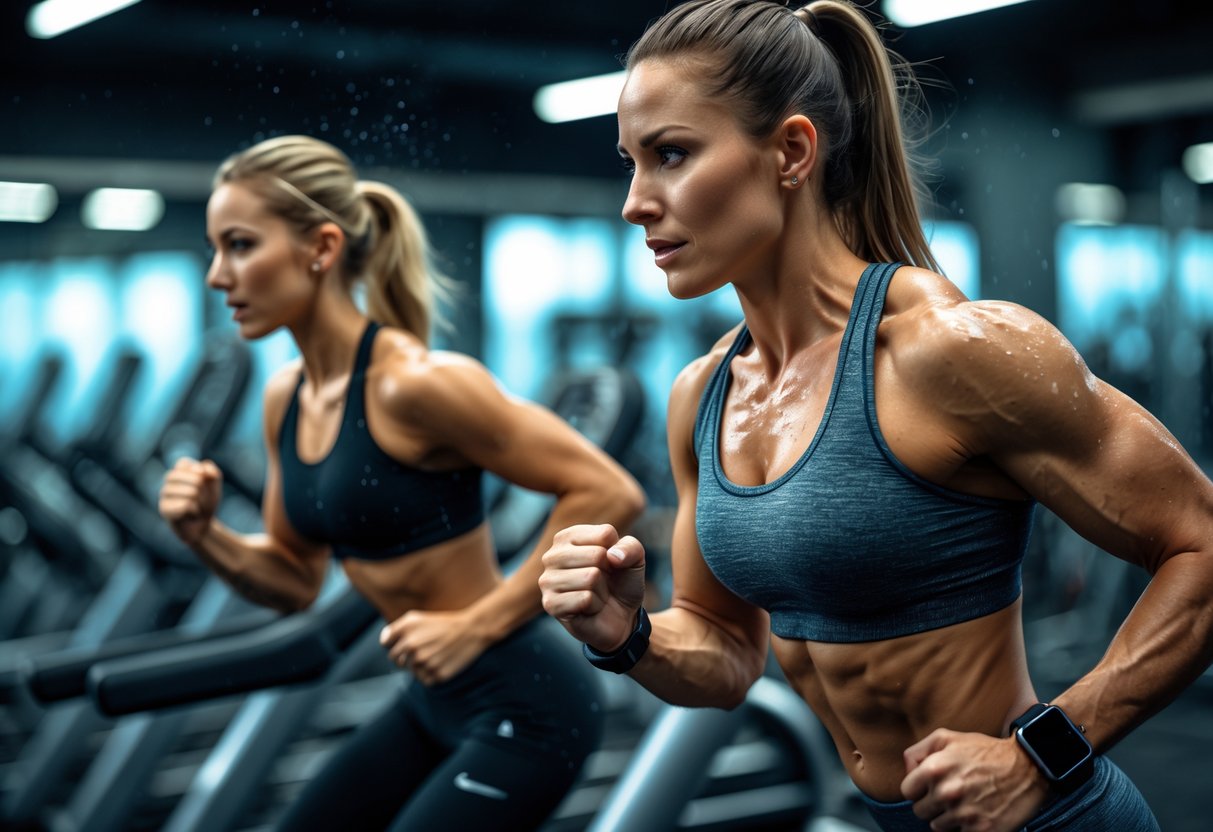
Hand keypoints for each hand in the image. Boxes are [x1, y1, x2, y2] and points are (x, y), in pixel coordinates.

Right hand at [159, 458, 222, 546]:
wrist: (202, 525)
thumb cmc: (206, 502)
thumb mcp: (214, 485)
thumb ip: (212, 472)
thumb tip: (202, 470)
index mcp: (180, 469)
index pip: (187, 463)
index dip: (201, 473)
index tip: (202, 482)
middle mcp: (169, 479)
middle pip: (196, 479)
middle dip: (205, 491)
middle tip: (202, 499)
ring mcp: (164, 493)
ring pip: (192, 492)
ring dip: (201, 503)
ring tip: (197, 507)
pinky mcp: (164, 508)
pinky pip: (186, 505)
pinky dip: (194, 512)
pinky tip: (190, 515)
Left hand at [379, 608, 489, 685]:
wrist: (471, 630)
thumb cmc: (442, 624)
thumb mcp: (416, 618)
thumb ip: (395, 628)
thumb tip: (383, 642)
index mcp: (405, 629)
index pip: (386, 644)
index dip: (394, 644)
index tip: (406, 642)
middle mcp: (411, 645)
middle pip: (396, 660)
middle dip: (405, 656)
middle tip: (424, 649)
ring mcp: (423, 661)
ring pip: (411, 671)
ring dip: (420, 665)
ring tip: (435, 654)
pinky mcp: (436, 674)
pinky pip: (424, 680)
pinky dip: (430, 675)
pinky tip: (440, 663)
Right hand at [538, 523, 646, 652]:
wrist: (620, 617)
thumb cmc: (620, 582)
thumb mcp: (634, 559)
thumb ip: (631, 547)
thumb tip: (612, 556)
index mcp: (568, 537)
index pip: (605, 534)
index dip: (616, 552)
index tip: (610, 564)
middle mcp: (552, 555)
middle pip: (596, 555)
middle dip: (608, 573)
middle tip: (602, 582)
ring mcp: (547, 580)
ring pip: (590, 577)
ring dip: (601, 591)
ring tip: (595, 594)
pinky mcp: (550, 604)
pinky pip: (585, 598)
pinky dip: (594, 606)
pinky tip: (588, 608)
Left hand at [900, 728, 1048, 831]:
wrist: (1028, 766)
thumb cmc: (986, 751)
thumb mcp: (947, 738)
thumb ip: (918, 752)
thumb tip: (908, 772)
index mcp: (934, 769)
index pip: (907, 791)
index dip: (918, 788)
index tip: (930, 786)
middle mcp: (947, 792)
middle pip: (921, 811)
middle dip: (932, 803)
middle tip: (952, 793)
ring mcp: (964, 814)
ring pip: (938, 826)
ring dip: (949, 817)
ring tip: (966, 801)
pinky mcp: (982, 830)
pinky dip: (967, 827)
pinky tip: (977, 812)